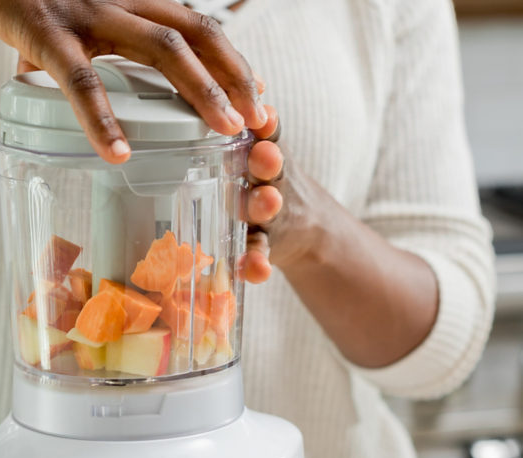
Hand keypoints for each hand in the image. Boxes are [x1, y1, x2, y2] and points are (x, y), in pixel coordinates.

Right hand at [0, 0, 266, 161]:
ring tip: (223, 133)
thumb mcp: (69, 24)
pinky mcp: (44, 33)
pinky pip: (81, 81)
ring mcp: (86, 14)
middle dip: (236, 77)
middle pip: (197, 33)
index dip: (233, 60)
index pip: (197, 24)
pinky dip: (103, 120)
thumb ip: (88, 55)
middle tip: (260, 121)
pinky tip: (117, 155)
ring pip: (160, 49)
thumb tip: (85, 100)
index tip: (258, 98)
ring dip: (199, 91)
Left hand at [241, 107, 326, 283]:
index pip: (266, 135)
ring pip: (267, 209)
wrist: (305, 228)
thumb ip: (259, 131)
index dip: (265, 126)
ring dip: (266, 205)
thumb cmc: (266, 182)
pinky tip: (256, 270)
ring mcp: (269, 216)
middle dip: (267, 162)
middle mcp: (267, 182)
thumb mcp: (267, 153)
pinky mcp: (266, 246)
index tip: (264, 114)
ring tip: (267, 202)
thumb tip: (248, 91)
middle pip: (268, 170)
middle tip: (265, 154)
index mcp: (260, 155)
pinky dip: (257, 263)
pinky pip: (260, 254)